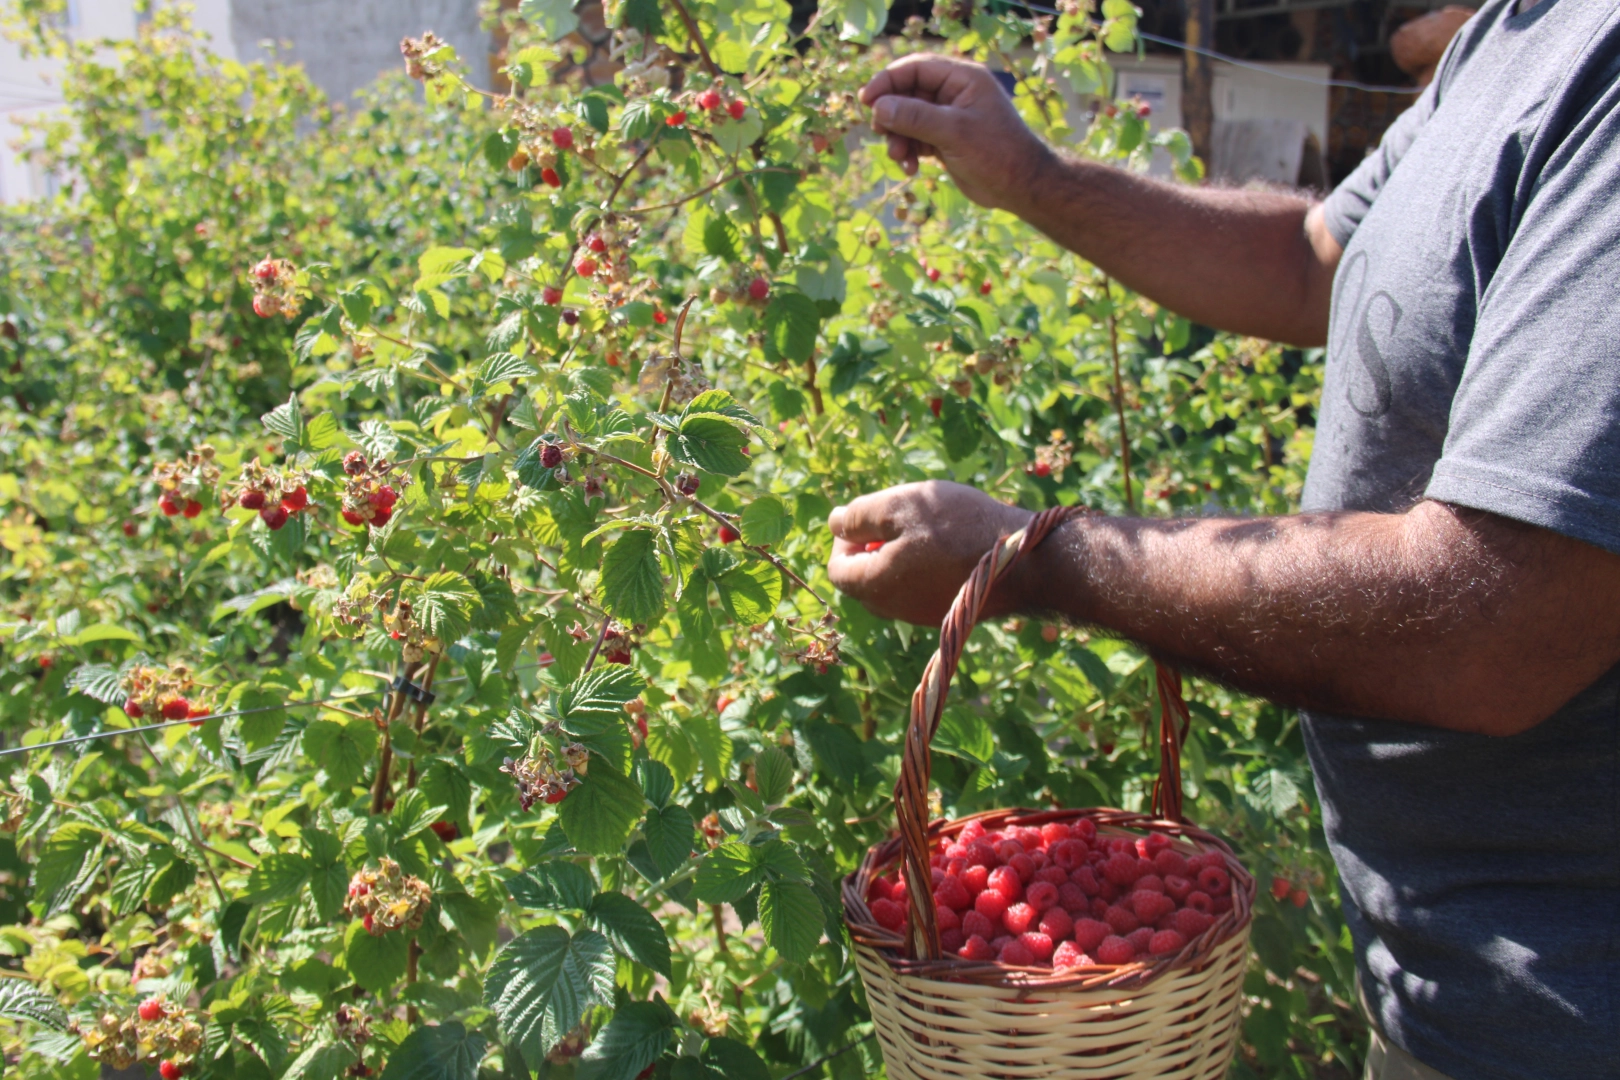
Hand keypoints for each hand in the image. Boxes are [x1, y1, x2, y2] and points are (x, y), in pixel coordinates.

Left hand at [827, 481, 1034, 625]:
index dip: (843, 539)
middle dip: (869, 548)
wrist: (1023, 559)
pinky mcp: (946, 611)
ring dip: (895, 557)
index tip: (868, 517)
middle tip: (896, 520)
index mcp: (875, 586)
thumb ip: (859, 515)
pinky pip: (917, 591)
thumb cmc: (958, 527)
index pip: (836, 570)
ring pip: (891, 586)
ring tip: (923, 529)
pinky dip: (919, 569)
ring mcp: (922, 614)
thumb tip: (834, 523)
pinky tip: (946, 545)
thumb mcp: (901, 506)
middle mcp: (894, 610)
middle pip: (862, 581)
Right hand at [859, 54, 1051, 210]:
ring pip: (908, 119)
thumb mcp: (954, 132)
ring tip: (900, 157)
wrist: (1020, 187)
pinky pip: (915, 139)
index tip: (866, 100)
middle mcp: (954, 93)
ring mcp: (948, 117)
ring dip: (898, 138)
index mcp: (962, 78)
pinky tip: (911, 168)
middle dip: (891, 114)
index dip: (888, 81)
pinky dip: (908, 152)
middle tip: (880, 132)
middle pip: (907, 93)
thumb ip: (916, 117)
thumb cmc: (997, 153)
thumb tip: (879, 107)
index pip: (916, 68)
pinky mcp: (945, 140)